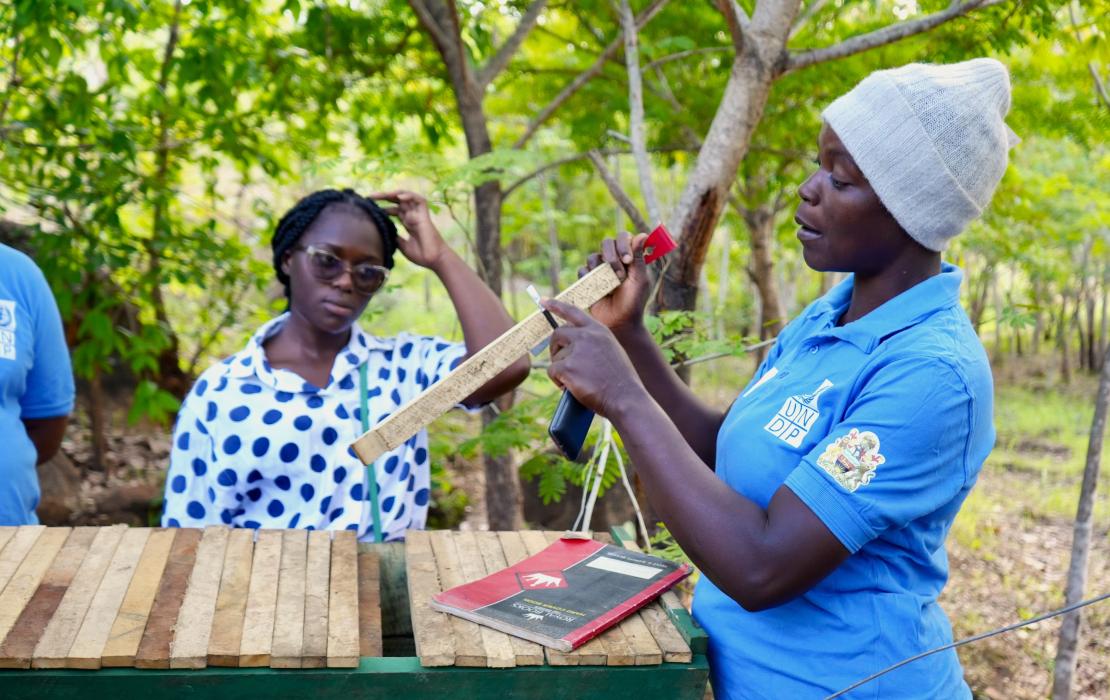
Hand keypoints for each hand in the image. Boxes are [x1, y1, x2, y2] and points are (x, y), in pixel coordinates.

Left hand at [370, 190, 449, 268]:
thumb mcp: (402, 246)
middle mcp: (413, 216)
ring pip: (407, 197)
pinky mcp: (425, 216)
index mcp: (408, 223)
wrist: (434, 260)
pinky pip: (420, 200)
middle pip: (398, 201)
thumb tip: (383, 232)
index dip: (383, 207)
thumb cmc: (421, 255)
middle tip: (370, 197)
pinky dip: (410, 196)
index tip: (370, 208)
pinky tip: (400, 197)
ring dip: (394, 194)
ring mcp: (419, 215)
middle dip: (384, 197)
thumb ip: (395, 237)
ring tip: (382, 194)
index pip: (394, 209)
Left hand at [543, 298, 646, 418]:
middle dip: (555, 348)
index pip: (573, 311)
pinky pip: (552, 371)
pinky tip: (572, 388)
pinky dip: (558, 381)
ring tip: (578, 381)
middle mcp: (586, 336)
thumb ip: (594, 342)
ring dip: (561, 370)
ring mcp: (576, 351)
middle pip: (558, 334)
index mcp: (599, 330)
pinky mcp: (567, 367)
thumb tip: (573, 345)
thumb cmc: (620, 380)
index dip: (557, 306)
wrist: (625, 398)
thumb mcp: (611, 350)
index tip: (543, 301)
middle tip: (560, 362)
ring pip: (556, 357)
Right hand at [582, 231, 651, 333]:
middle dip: (611, 255)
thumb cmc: (633, 302)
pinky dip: (589, 277)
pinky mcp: (588, 279)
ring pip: (593, 256)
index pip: (624, 238)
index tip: (628, 260)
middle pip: (607, 242)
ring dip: (601, 269)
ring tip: (610, 286)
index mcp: (629, 258)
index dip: (624, 245)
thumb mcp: (640, 279)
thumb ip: (639, 257)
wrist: (619, 322)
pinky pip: (583, 270)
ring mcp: (600, 269)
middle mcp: (614, 260)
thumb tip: (642, 234)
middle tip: (619, 273)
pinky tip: (598, 289)